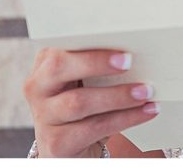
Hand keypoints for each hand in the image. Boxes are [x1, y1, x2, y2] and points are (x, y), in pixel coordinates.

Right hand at [22, 47, 159, 157]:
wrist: (71, 145)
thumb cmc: (84, 102)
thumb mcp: (85, 79)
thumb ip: (99, 63)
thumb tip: (137, 51)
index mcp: (46, 62)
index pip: (61, 43)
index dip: (86, 40)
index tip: (111, 37)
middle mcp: (37, 86)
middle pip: (60, 67)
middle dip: (96, 62)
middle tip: (128, 61)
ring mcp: (43, 116)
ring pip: (78, 102)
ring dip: (118, 95)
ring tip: (145, 91)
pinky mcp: (56, 142)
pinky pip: (93, 128)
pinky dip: (125, 118)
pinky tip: (145, 111)